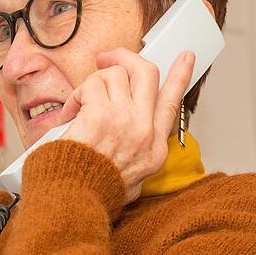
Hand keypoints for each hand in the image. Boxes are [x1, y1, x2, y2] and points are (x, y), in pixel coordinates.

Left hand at [58, 47, 194, 202]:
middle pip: (146, 73)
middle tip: (108, 57)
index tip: (185, 58)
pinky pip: (91, 84)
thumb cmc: (95, 190)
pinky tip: (71, 111)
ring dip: (94, 81)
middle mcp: (144, 130)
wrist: (75, 198)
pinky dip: (77, 94)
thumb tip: (131, 137)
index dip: (180, 76)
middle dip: (126, 57)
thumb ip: (137, 154)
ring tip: (81, 101)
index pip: (172, 103)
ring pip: (115, 74)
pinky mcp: (101, 113)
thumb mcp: (133, 180)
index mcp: (154, 148)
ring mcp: (124, 119)